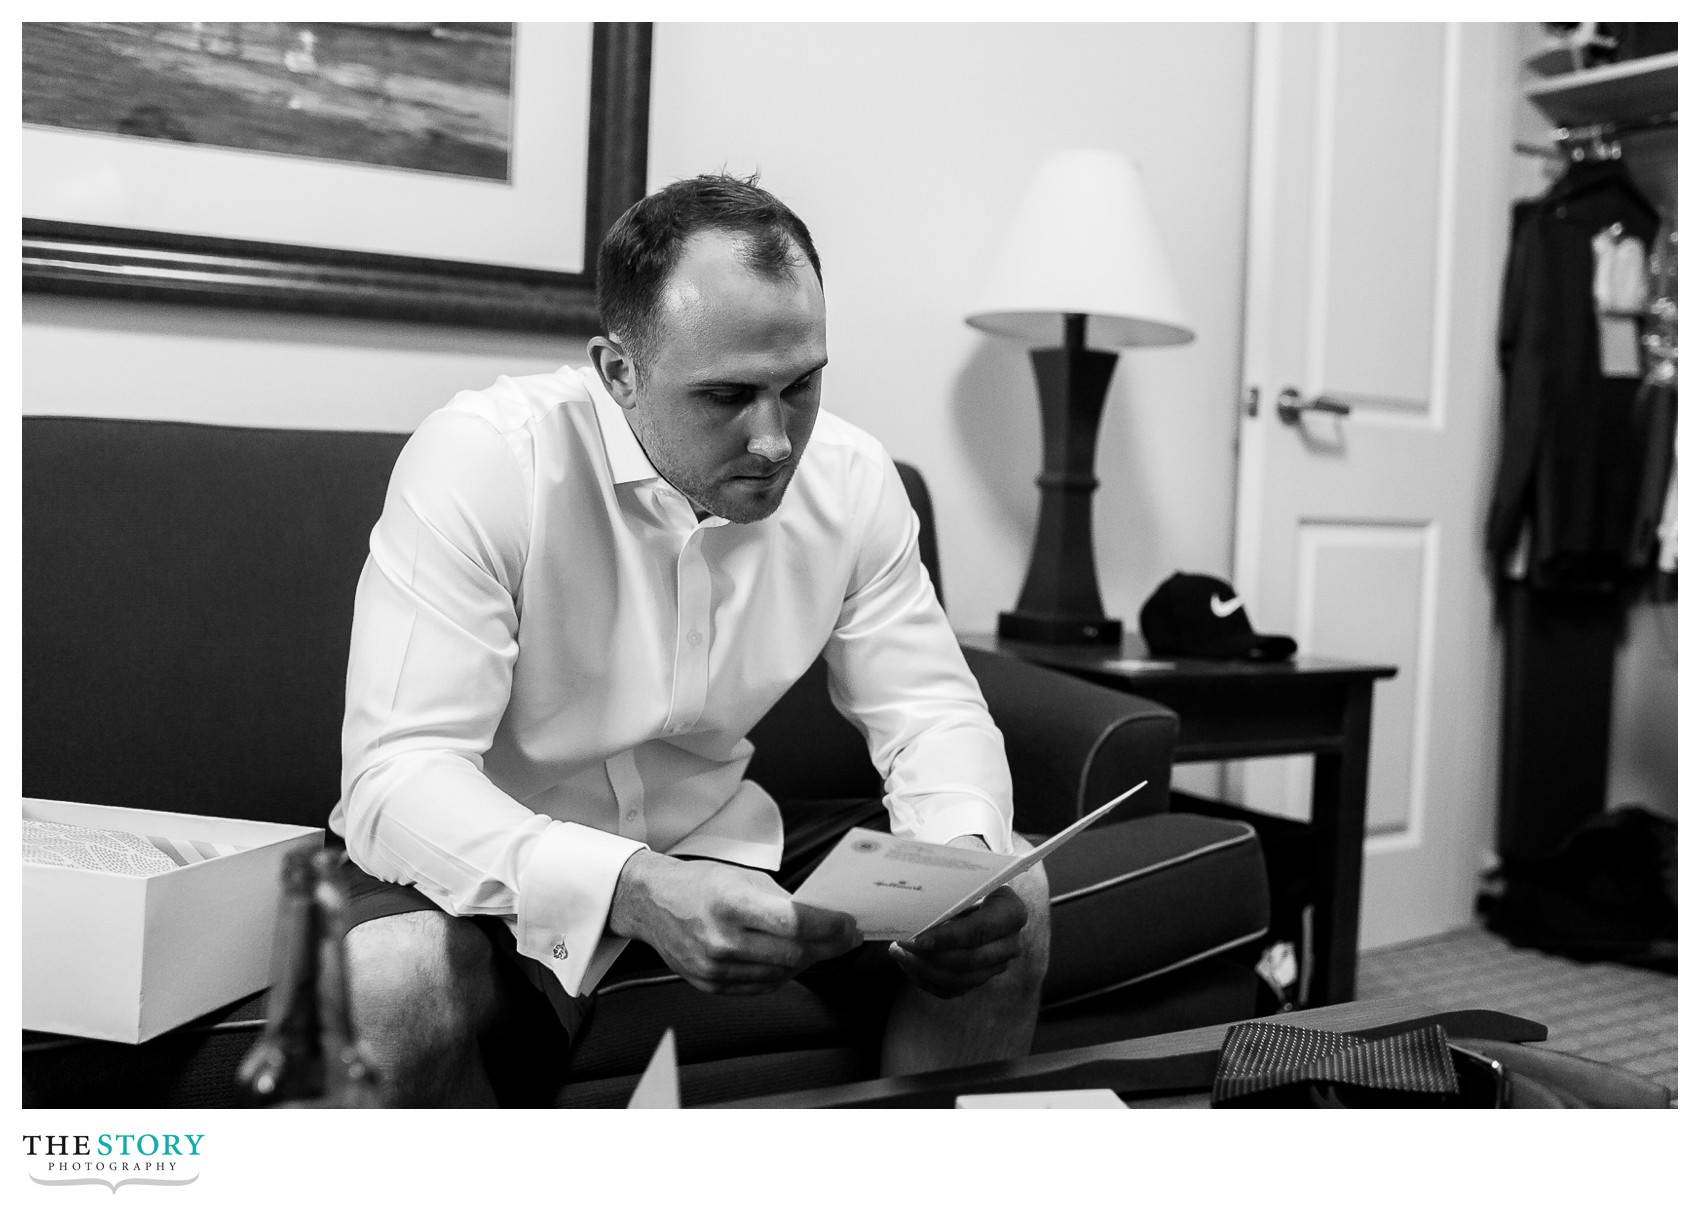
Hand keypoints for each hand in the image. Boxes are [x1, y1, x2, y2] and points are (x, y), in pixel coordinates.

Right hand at [608, 851, 861, 994]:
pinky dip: (783, 973)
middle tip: (848, 937)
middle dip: (829, 946)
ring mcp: (715, 968)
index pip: (794, 922)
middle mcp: (721, 940)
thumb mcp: (743, 878)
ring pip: (781, 973)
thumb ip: (782, 902)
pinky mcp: (710, 985)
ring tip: (824, 947)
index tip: (850, 924)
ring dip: (809, 960)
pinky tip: (794, 959)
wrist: (651, 903)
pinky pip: (761, 985)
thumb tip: (823, 918)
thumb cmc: (701, 884)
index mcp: (731, 904)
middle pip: (793, 952)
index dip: (829, 927)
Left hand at [889, 835, 1029, 998]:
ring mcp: (997, 964)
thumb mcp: (965, 873)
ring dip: (923, 969)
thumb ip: (949, 884)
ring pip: (958, 979)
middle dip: (930, 956)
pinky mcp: (980, 977)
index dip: (947, 938)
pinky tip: (907, 962)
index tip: (917, 939)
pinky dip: (925, 979)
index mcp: (1012, 912)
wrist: (978, 889)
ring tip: (898, 952)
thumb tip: (914, 892)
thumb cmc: (968, 879)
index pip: (979, 930)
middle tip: (902, 943)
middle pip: (969, 961)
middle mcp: (1010, 943)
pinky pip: (950, 989)